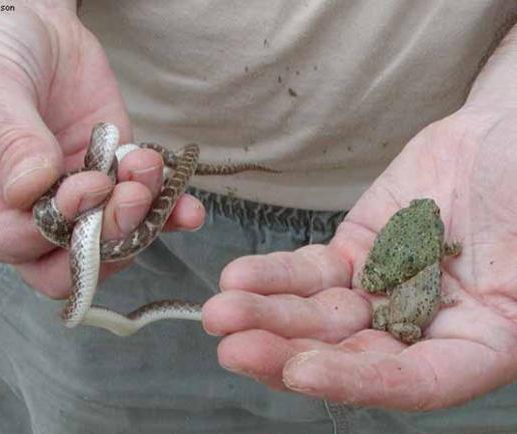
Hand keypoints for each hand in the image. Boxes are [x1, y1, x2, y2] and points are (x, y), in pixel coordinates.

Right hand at [0, 3, 203, 296]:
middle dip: (105, 237)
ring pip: (111, 236)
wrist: (26, 21)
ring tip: (145, 168)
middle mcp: (23, 211)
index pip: (11, 244)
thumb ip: (11, 141)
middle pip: (67, 257)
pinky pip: (141, 205)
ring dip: (140, 215)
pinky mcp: (110, 175)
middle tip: (127, 196)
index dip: (52, 233)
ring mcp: (71, 195)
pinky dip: (167, 209)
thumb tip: (33, 190)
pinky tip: (186, 206)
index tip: (79, 191)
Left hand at [203, 33, 516, 408]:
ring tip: (220, 312)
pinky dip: (274, 275)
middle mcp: (423, 325)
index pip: (416, 381)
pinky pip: (308, 271)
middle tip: (235, 349)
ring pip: (318, 313)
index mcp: (479, 340)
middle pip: (350, 352)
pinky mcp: (353, 253)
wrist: (501, 133)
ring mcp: (382, 288)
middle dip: (289, 351)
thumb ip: (509, 287)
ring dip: (267, 315)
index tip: (300, 371)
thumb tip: (471, 312)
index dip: (357, 380)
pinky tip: (238, 277)